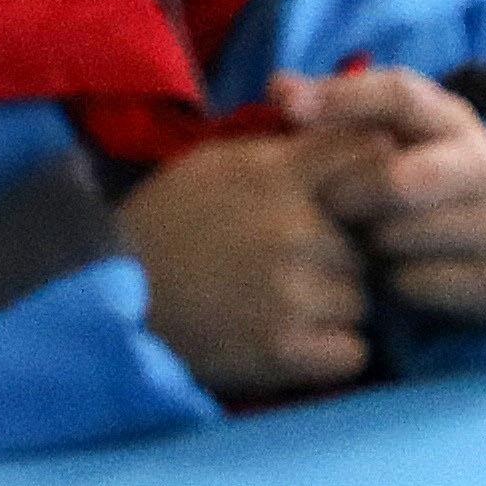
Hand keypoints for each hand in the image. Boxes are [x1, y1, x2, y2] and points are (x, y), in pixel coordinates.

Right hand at [119, 130, 374, 399]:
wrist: (110, 292)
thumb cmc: (168, 222)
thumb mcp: (222, 163)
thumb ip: (289, 150)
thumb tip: (363, 134)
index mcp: (277, 174)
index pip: (368, 154)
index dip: (375, 177)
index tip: (362, 200)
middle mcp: (294, 230)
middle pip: (372, 239)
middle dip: (350, 252)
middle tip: (306, 264)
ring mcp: (291, 292)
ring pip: (364, 298)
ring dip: (340, 304)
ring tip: (291, 303)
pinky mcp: (283, 349)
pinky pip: (352, 351)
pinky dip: (332, 352)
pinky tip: (298, 340)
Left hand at [281, 62, 485, 325]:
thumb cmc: (423, 179)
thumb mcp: (393, 136)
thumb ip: (335, 111)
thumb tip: (278, 86)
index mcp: (454, 120)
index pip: (400, 94)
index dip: (342, 98)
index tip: (288, 110)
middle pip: (397, 178)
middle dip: (347, 196)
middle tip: (323, 207)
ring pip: (402, 236)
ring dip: (366, 244)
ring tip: (359, 239)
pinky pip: (416, 284)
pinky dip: (390, 283)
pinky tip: (389, 274)